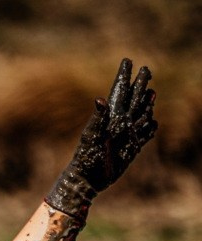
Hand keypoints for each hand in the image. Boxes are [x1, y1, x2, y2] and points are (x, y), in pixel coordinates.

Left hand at [47, 59, 156, 221]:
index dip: (124, 76)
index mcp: (110, 116)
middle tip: (146, 69)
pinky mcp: (132, 148)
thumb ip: (98, 118)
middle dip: (140, 84)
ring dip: (147, 104)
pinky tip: (153, 123)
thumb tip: (99, 99)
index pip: (119, 91)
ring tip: (152, 93)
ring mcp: (126, 135)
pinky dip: (150, 128)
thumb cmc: (86, 158)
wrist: (88, 180)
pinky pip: (144, 135)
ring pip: (141, 114)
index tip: (128, 60)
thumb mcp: (92, 136)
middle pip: (133, 99)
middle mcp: (119, 123)